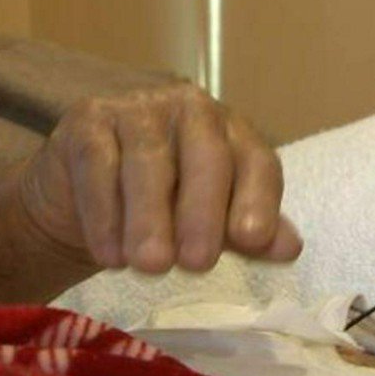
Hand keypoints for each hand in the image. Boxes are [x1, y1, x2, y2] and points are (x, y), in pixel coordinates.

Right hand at [16, 83, 301, 273]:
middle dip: (204, 213)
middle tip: (198, 264)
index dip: (258, 200)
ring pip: (149, 161)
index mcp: (234, 133)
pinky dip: (104, 215)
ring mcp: (138, 109)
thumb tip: (290, 249)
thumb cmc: (165, 205)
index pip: (257, 162)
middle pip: (207, 157)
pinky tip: (110, 255)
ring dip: (150, 219)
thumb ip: (251, 234)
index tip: (253, 241)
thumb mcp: (214, 221)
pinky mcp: (88, 121)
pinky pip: (98, 165)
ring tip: (151, 266)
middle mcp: (193, 110)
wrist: (85, 190)